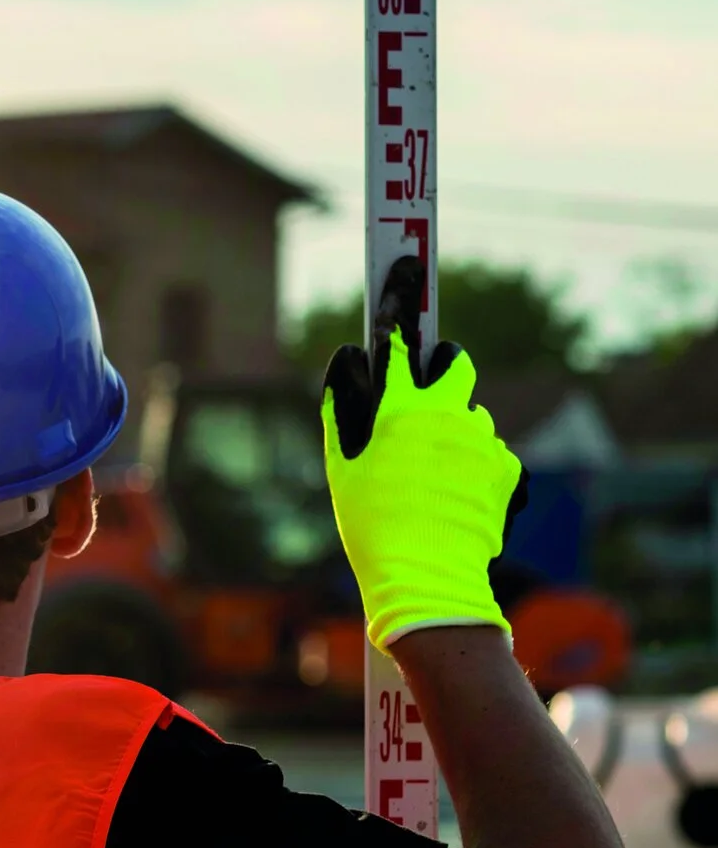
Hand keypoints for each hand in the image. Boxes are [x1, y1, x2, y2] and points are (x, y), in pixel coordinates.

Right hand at [320, 266, 526, 651]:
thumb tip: (351, 363)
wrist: (425, 574)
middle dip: (443, 364)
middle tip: (424, 390)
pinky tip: (452, 494)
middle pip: (455, 363)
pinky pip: (489, 451)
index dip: (400, 305)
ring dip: (455, 427)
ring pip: (471, 414)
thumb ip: (344, 407)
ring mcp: (483, 440)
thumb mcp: (341, 465)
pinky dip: (473, 463)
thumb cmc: (373, 522)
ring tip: (431, 471)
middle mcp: (448, 414)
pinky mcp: (507, 468)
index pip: (401, 342)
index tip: (408, 272)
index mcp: (401, 408)